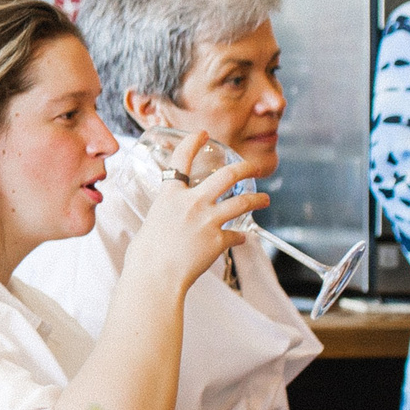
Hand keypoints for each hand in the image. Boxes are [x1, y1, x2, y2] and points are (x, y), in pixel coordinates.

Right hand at [124, 129, 267, 301]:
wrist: (154, 275)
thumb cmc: (145, 255)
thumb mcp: (151, 223)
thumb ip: (167, 215)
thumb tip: (174, 221)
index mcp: (169, 196)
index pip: (181, 160)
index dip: (193, 142)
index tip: (203, 134)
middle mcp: (191, 203)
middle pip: (226, 176)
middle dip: (244, 168)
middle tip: (253, 167)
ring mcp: (207, 220)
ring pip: (241, 202)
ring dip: (257, 199)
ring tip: (265, 200)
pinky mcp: (218, 240)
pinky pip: (235, 236)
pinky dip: (239, 237)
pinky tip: (242, 239)